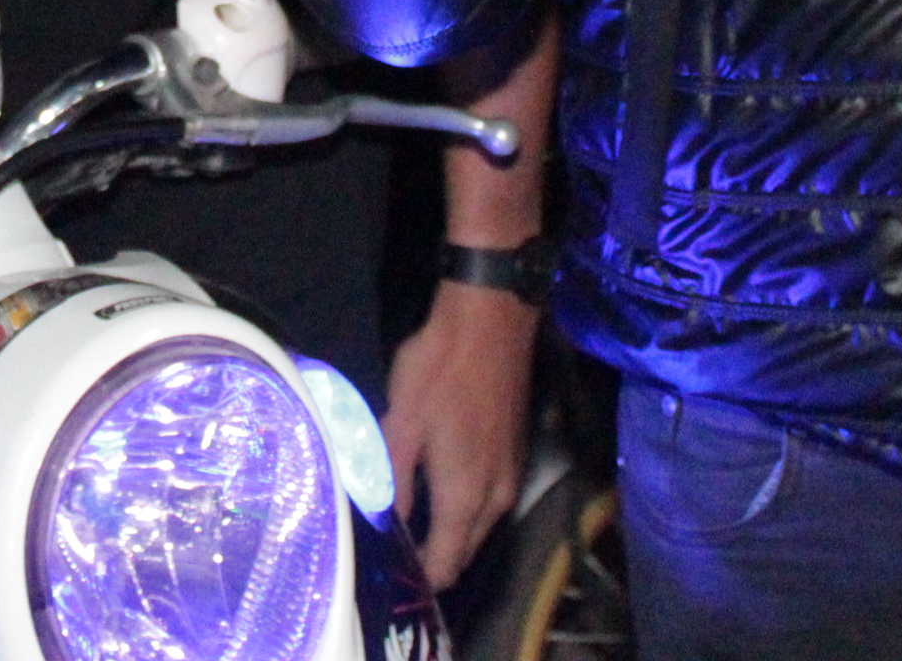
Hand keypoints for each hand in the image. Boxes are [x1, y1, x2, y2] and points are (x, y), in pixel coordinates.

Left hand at [384, 281, 537, 586]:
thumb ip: (393, 482)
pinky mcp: (515, 454)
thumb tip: (387, 525)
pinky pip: (487, 501)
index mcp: (466, 498)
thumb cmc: (439, 371)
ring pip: (478, 526)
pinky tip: (434, 490)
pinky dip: (463, 508)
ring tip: (407, 524)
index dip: (418, 580)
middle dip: (432, 559)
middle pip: (464, 550)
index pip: (446, 566)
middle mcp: (496, 499)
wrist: (491, 320)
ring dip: (448, 532)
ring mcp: (511, 475)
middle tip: (391, 550)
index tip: (388, 577)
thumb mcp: (402, 425)